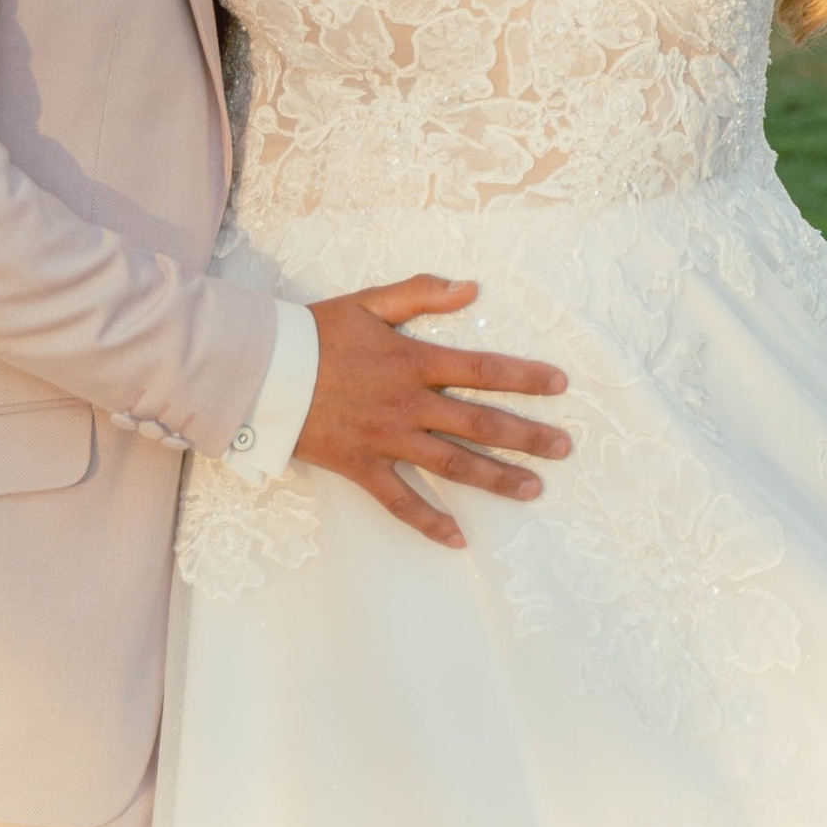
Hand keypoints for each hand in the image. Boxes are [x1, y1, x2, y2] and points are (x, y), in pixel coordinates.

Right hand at [292, 276, 569, 549]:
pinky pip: (400, 501)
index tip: (560, 385)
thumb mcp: (368, 302)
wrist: (261, 371)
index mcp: (412, 362)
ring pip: (452, 465)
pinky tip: (459, 539)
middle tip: (565, 448)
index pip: (482, 371)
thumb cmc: (314, 332)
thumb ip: (420, 294)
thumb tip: (471, 288)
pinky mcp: (361, 467)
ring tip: (534, 489)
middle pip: (479, 424)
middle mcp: (407, 405)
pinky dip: (430, 522)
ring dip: (496, 479)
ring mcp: (386, 440)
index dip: (524, 378)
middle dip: (526, 437)